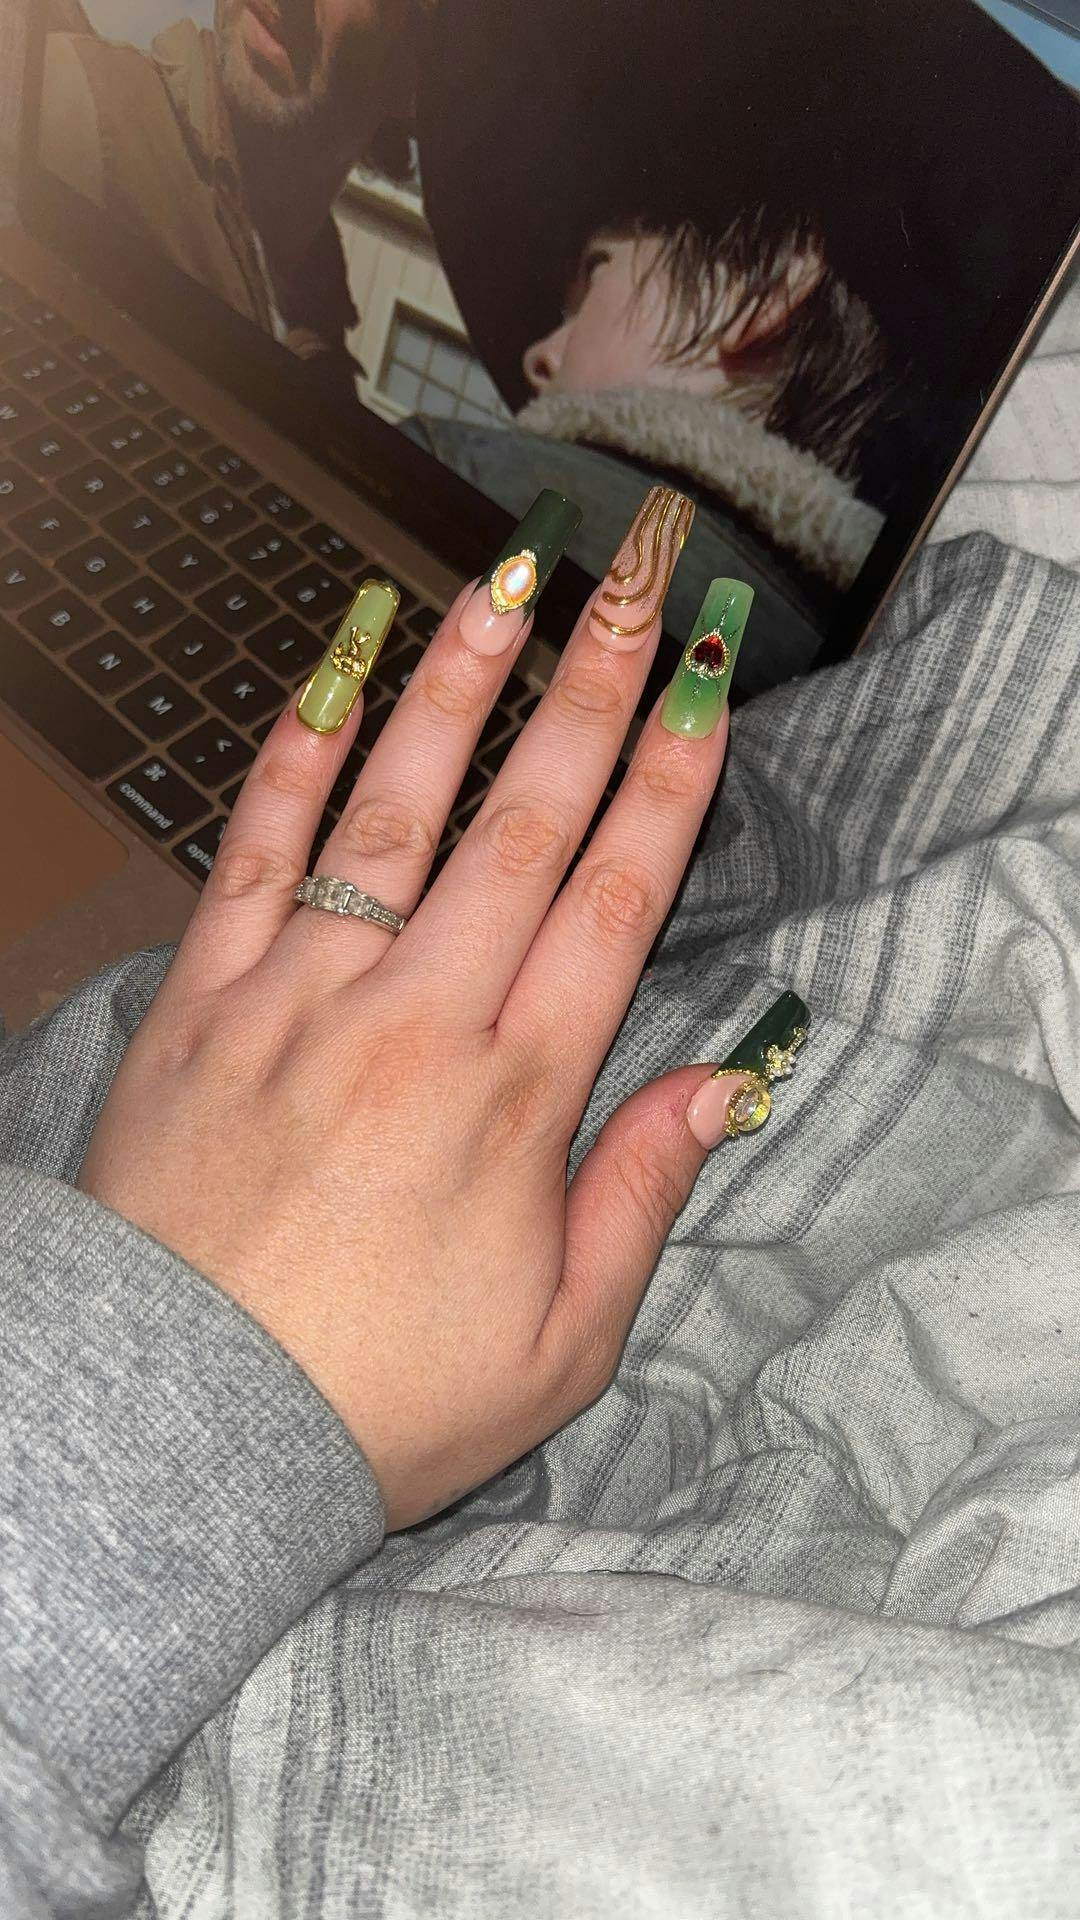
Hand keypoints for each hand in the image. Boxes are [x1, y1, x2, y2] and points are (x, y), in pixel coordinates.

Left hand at [78, 491, 753, 1531]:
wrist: (180, 1426)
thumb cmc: (376, 1396)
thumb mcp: (560, 1341)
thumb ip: (640, 1194)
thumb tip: (721, 1086)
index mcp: (512, 1097)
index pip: (615, 902)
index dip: (670, 786)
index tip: (706, 693)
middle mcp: (414, 1019)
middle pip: (524, 825)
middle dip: (594, 695)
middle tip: (638, 590)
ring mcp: (300, 996)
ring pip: (396, 809)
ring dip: (459, 687)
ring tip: (505, 587)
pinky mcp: (202, 1000)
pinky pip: (253, 851)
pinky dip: (294, 756)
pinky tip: (332, 674)